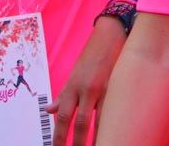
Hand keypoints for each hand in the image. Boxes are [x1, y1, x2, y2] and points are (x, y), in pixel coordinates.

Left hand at [47, 17, 125, 144]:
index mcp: (72, 86)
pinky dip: (111, 126)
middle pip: (79, 122)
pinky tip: (113, 135)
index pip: (63, 117)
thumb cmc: (93, 53)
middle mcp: (85, 89)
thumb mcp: (75, 73)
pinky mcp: (118, 86)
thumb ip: (64, 94)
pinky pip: (114, 112)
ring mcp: (103, 88)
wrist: (111, 33)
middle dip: (76, 143)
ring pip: (98, 121)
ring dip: (96, 139)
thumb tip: (50, 110)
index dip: (59, 136)